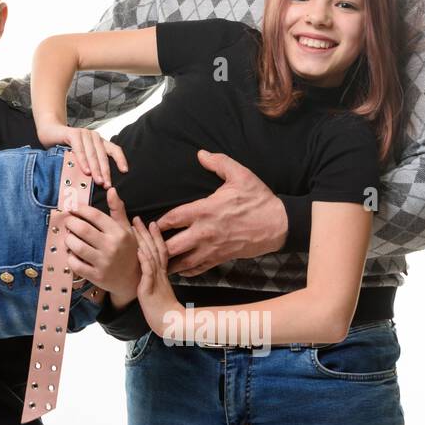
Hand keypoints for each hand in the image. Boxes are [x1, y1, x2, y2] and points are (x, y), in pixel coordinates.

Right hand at [35, 122, 127, 188]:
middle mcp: (94, 136)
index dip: (120, 160)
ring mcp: (84, 134)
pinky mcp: (74, 134)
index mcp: (99, 141)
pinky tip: (85, 171)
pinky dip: (83, 161)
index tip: (125, 171)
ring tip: (98, 181)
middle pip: (103, 156)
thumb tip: (97, 182)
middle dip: (106, 172)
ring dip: (96, 169)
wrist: (49, 132)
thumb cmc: (65, 147)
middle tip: (107, 185)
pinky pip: (80, 149)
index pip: (114, 150)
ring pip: (93, 154)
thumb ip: (89, 165)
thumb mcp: (80, 157)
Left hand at [61, 189, 137, 306]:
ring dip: (68, 239)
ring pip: (76, 246)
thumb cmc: (128, 250)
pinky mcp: (96, 276)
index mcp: (118, 233)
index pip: (94, 215)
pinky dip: (70, 257)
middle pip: (82, 229)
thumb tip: (111, 190)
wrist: (133, 280)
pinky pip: (75, 264)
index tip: (72, 208)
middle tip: (68, 222)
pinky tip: (72, 253)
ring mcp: (103, 263)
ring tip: (69, 236)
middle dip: (70, 223)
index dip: (80, 209)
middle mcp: (111, 247)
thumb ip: (118, 210)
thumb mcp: (126, 229)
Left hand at [131, 213, 179, 335]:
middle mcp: (160, 273)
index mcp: (162, 273)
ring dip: (143, 240)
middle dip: (146, 232)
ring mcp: (155, 280)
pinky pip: (148, 273)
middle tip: (138, 218)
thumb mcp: (158, 288)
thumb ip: (154, 277)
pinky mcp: (149, 289)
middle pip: (155, 248)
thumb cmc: (161, 308)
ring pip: (151, 256)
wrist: (168, 323)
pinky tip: (138, 250)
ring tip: (135, 226)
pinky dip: (143, 260)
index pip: (160, 249)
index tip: (150, 222)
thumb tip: (147, 267)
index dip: (155, 235)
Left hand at [154, 150, 286, 275]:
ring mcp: (213, 248)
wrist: (280, 224)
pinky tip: (179, 269)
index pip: (172, 219)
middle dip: (156, 246)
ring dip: (168, 262)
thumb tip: (201, 153)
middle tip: (145, 245)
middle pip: (172, 246)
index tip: (147, 224)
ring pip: (183, 262)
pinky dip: (187, 271)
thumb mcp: (241, 175)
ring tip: (154, 261)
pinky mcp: (222, 258)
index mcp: (205, 210)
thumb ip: (219, 163)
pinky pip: (199, 269)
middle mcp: (205, 232)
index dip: (157, 223)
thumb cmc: (259, 199)